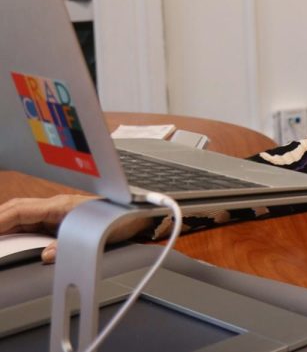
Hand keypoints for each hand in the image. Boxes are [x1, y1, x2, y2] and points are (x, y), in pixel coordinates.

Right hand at [0, 195, 151, 262]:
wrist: (140, 216)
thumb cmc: (121, 218)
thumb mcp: (97, 233)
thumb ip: (71, 244)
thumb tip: (47, 255)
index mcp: (60, 205)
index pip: (20, 210)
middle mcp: (55, 206)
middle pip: (16, 211)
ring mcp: (56, 213)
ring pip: (21, 217)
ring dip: (4, 227)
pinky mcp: (59, 221)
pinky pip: (31, 224)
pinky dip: (16, 231)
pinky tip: (9, 242)